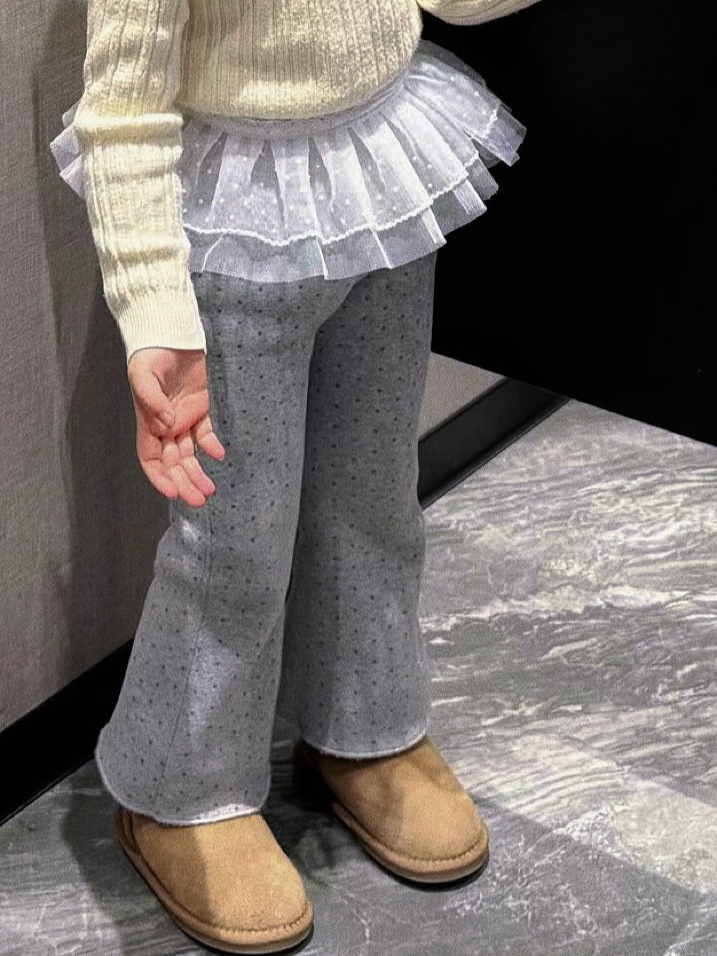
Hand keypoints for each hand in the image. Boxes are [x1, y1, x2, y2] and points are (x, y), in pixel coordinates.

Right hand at [127, 347, 225, 507]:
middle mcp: (164, 425)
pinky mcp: (199, 408)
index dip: (159, 477)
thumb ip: (152, 399)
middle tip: (198, 500)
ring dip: (197, 473)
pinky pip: (205, 433)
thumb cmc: (150, 352)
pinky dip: (211, 445)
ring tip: (209, 490)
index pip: (150, 458)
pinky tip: (219, 454)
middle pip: (173, 463)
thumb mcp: (142, 374)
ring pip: (189, 454)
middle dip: (183, 483)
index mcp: (147, 422)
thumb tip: (166, 423)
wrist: (170, 332)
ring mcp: (182, 418)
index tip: (172, 492)